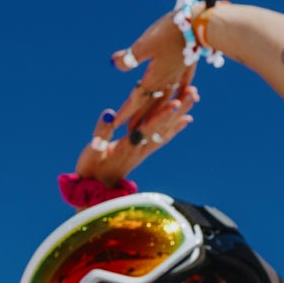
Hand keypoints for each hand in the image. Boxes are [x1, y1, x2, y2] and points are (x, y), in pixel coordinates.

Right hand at [74, 83, 199, 182]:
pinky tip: (185, 119)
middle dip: (178, 110)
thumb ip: (100, 133)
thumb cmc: (91, 169)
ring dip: (180, 114)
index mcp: (128, 146)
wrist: (96, 189)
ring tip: (193, 98)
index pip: (148, 129)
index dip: (161, 116)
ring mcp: (144, 150)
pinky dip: (175, 127)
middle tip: (192, 93)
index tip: (175, 103)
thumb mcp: (91, 151)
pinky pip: (163, 138)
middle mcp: (141, 148)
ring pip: (166, 130)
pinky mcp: (144, 151)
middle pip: (163, 127)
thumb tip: (109, 113)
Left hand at [112, 4, 199, 118]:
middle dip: (141, 118)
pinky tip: (189, 96)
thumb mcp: (145, 43)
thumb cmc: (171, 31)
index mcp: (154, 78)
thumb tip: (115, 63)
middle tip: (130, 133)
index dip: (125, 112)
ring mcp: (180, 74)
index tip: (115, 125)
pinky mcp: (189, 66)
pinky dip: (183, 93)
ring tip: (154, 122)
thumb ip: (130, 57)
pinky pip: (185, 85)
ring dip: (159, 112)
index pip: (136, 100)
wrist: (201, 23)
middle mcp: (168, 81)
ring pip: (167, 99)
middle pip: (152, 104)